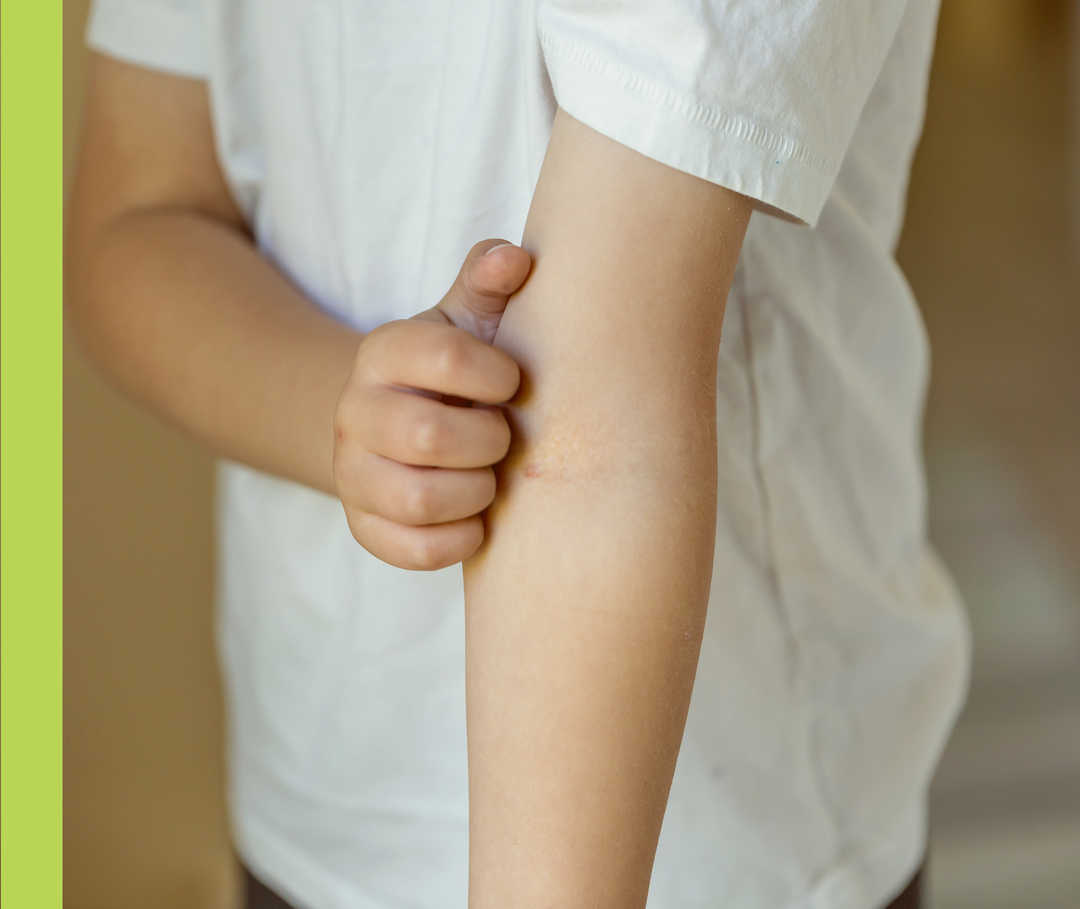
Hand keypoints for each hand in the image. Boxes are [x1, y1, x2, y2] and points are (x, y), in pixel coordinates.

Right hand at [332, 239, 531, 568]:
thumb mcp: (470, 319)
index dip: (498, 376)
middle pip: (429, 435)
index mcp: (383, 352)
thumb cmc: (455, 371)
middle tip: (503, 437)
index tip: (513, 384)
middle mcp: (355, 411)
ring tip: (489, 478)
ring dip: (475, 492)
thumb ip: (489, 280)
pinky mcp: (364, 527)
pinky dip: (460, 539)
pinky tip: (477, 518)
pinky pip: (414, 549)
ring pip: (420, 499)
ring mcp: (352, 473)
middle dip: (488, 441)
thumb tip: (516, 258)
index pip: (445, 355)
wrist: (404, 429)